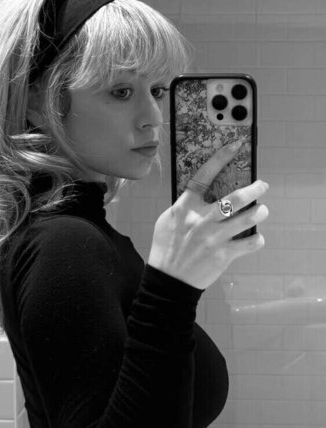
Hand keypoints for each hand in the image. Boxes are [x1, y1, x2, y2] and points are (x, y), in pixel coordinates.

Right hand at [148, 142, 268, 289]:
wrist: (168, 280)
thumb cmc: (166, 249)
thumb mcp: (167, 221)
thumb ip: (184, 208)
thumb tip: (202, 196)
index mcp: (184, 208)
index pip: (203, 176)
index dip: (220, 159)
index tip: (234, 147)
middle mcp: (200, 220)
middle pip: (234, 198)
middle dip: (254, 189)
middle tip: (262, 186)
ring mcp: (213, 237)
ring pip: (247, 218)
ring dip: (260, 211)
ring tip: (262, 210)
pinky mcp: (223, 255)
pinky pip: (249, 243)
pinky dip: (257, 239)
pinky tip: (256, 238)